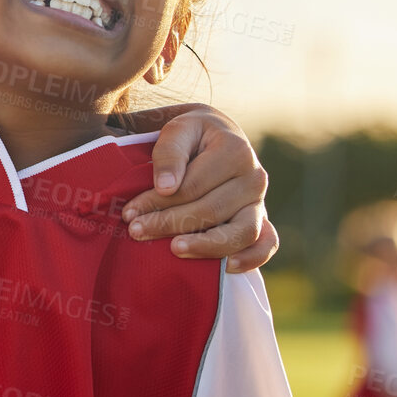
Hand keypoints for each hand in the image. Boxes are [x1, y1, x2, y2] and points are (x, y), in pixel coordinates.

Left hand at [120, 104, 277, 273]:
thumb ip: (169, 152)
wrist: (212, 135)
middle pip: (211, 210)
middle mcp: (254, 177)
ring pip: (240, 232)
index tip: (129, 213)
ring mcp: (260, 201)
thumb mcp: (176, 129)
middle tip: (136, 232)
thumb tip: (166, 187)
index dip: (158, 202)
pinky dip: (251, 257)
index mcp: (235, 150)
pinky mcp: (262, 219)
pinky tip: (225, 267)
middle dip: (169, 224)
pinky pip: (266, 243)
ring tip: (174, 250)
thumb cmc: (189, 134)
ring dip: (206, 246)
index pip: (192, 186)